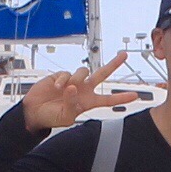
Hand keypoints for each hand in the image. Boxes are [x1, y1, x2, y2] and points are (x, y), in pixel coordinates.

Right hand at [21, 52, 139, 132]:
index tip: (135, 96)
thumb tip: (74, 88)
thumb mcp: (66, 116)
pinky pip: (67, 73)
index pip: (108, 99)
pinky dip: (62, 80)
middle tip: (124, 55)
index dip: (121, 98)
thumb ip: (73, 104)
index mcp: (88, 102)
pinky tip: (56, 87)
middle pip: (102, 74)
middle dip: (113, 64)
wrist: (35, 111)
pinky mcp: (61, 76)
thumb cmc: (52, 117)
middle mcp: (84, 90)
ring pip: (83, 71)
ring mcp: (73, 81)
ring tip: (65, 89)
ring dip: (76, 79)